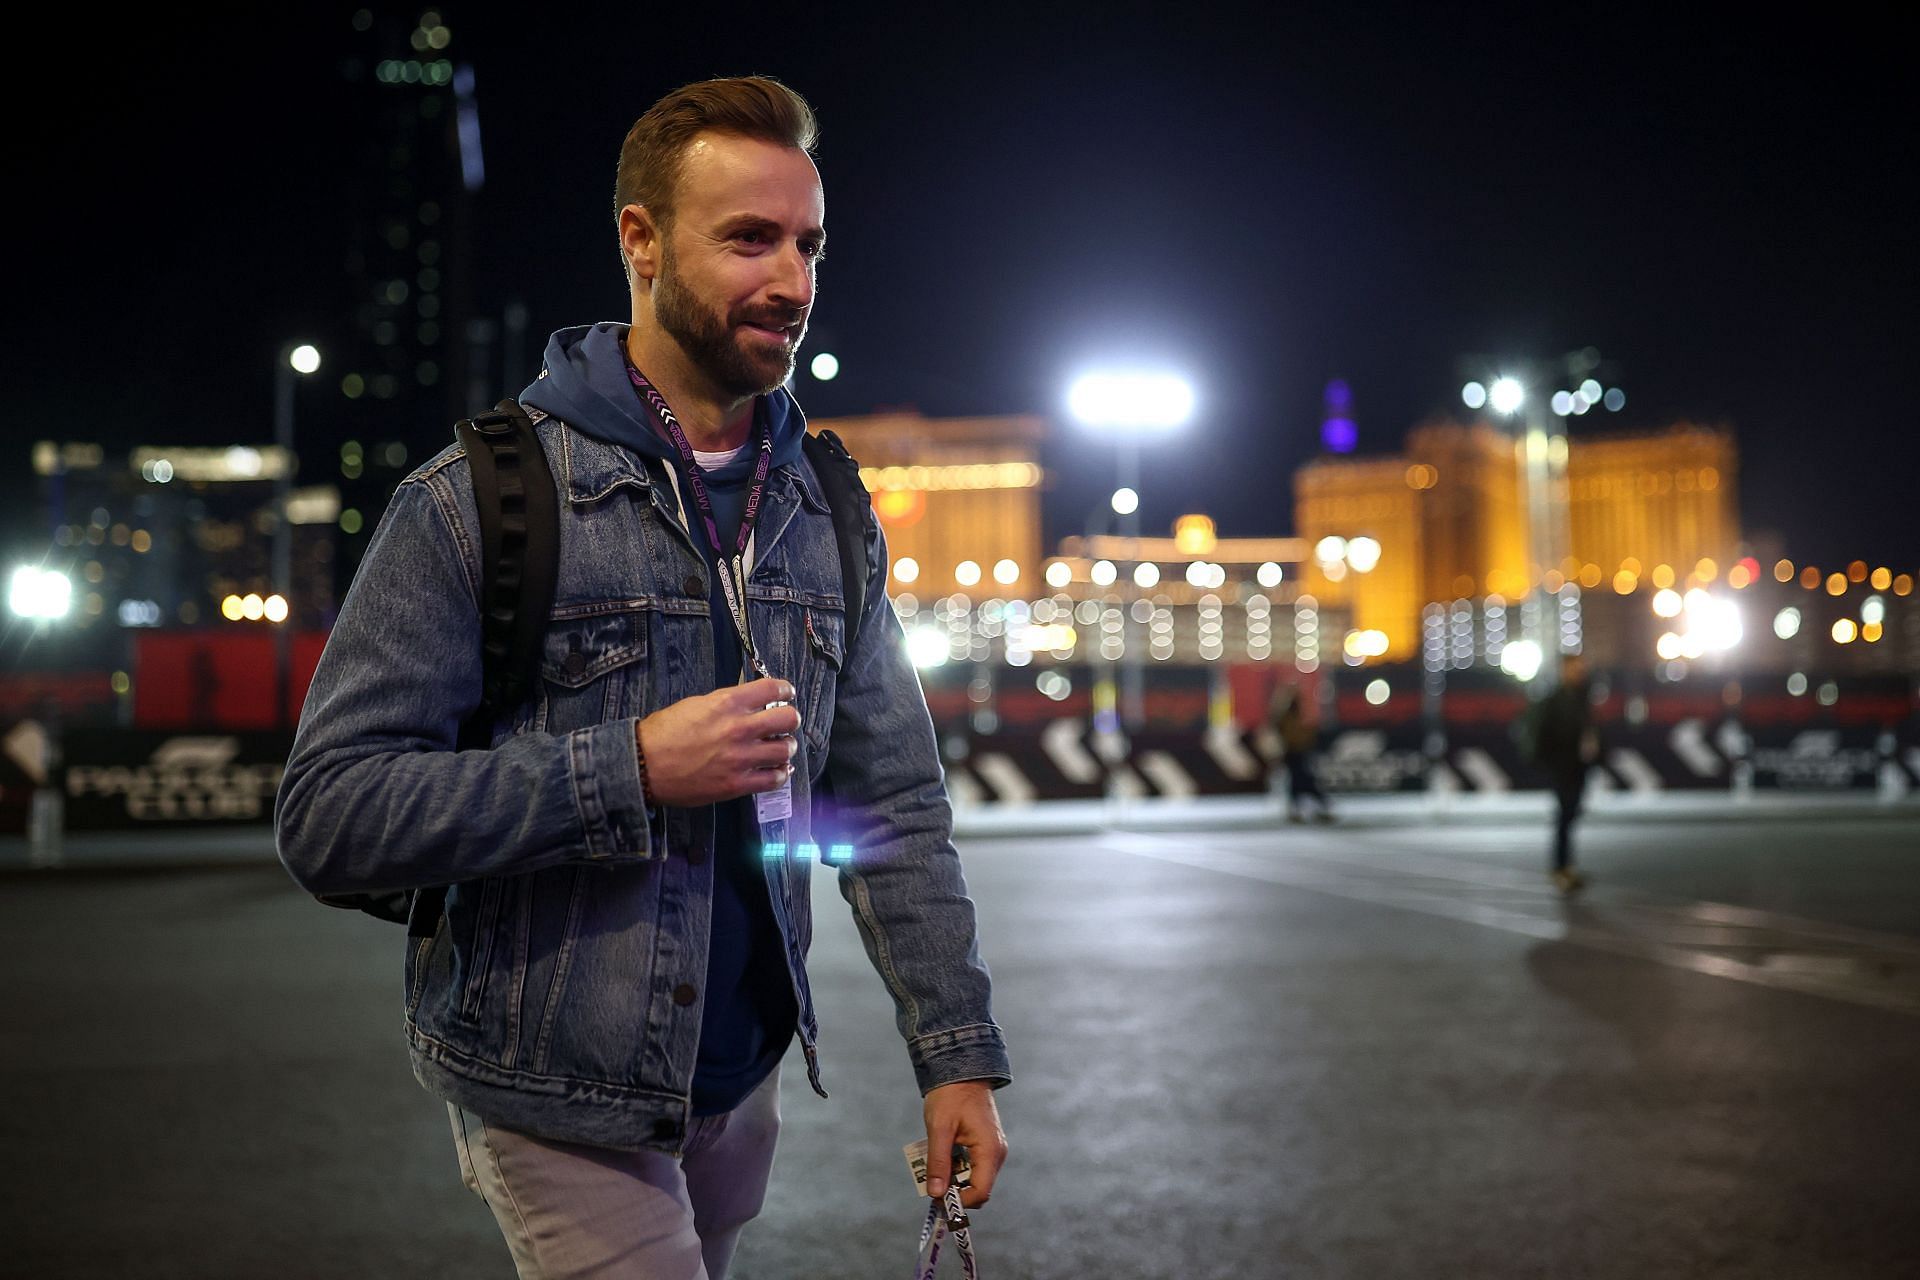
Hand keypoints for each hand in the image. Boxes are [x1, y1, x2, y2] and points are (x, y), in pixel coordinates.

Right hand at [636, 678, 799, 806]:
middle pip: (788, 719)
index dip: (785, 689)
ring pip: (787, 750)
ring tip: (778, 748)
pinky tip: (775, 769)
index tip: (786, 693)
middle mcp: (739, 729)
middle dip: (789, 719)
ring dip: (786, 747)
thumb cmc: (663, 733)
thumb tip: (749, 704)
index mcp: (727, 703)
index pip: (773, 688)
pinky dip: (780, 773)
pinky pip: (775, 779)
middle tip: (783, 723)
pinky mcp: (737, 785)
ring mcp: (741, 758)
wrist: (643, 765)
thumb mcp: (696, 704)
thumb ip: (726, 703)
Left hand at [923, 1080, 1006, 1209]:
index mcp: (990, 1151)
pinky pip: (974, 1167)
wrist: (962, 1071)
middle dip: (956, 1192)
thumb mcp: (939, 1130)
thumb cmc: (951, 1096)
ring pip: (976, 1179)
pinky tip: (944, 1158)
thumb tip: (936, 1194)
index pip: (980, 1192)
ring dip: (955, 1180)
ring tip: (935, 1169)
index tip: (936, 1198)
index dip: (959, 1201)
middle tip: (932, 1185)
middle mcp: (997, 1154)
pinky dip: (958, 1169)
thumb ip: (938, 1163)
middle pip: (979, 1189)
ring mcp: (993, 1150)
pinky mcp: (986, 1145)